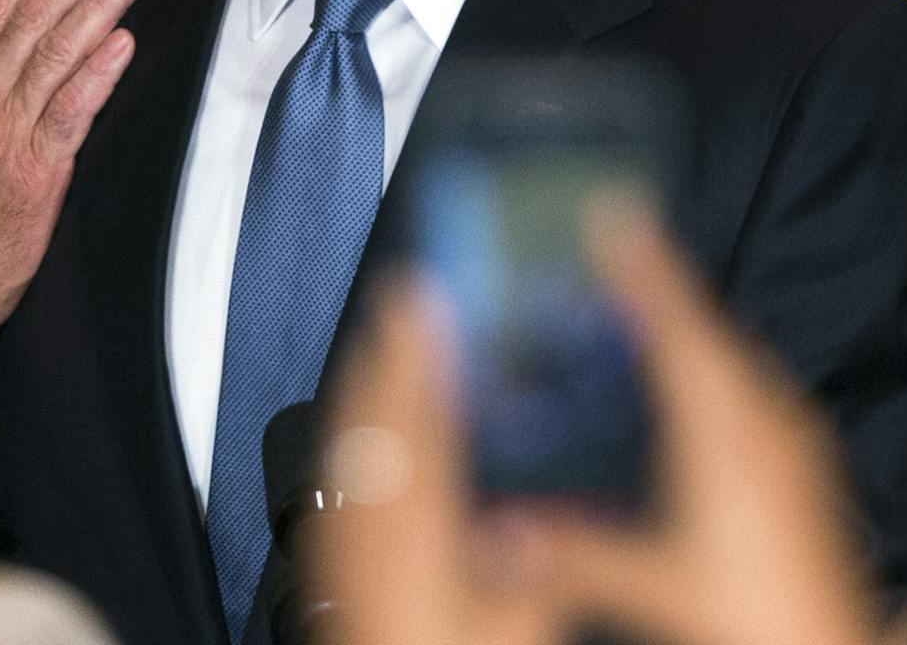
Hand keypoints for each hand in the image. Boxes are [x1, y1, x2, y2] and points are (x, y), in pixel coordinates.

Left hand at [312, 276, 560, 644]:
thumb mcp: (522, 623)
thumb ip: (541, 556)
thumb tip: (572, 503)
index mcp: (416, 525)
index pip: (418, 412)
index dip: (421, 347)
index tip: (426, 294)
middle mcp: (370, 524)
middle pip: (374, 416)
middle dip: (387, 351)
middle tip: (402, 298)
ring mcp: (343, 545)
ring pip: (349, 443)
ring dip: (365, 388)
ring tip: (382, 346)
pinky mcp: (334, 569)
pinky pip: (338, 481)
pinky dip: (351, 439)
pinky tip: (360, 440)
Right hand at [493, 200, 880, 644]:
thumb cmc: (758, 617)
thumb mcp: (652, 582)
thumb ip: (569, 552)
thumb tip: (493, 532)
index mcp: (726, 434)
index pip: (676, 327)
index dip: (641, 267)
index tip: (614, 211)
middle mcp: (766, 425)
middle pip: (707, 333)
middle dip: (659, 287)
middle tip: (613, 245)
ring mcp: (793, 444)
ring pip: (734, 362)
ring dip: (687, 330)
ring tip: (644, 305)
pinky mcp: (804, 468)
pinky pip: (752, 392)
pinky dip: (714, 372)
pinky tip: (695, 391)